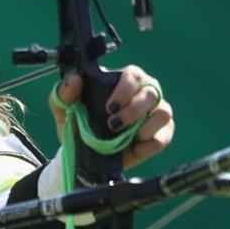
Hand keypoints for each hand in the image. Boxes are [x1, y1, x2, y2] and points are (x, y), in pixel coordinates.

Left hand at [50, 64, 173, 169]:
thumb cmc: (79, 123)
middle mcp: (144, 94)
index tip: (109, 107)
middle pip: (152, 92)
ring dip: (145, 126)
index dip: (125, 90)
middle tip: (113, 125)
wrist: (84, 153)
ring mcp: (155, 114)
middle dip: (134, 110)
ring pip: (163, 113)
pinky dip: (150, 144)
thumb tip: (74, 79)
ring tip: (125, 137)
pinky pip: (164, 136)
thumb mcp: (64, 108)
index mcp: (124, 81)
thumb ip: (64, 92)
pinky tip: (134, 148)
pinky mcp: (161, 135)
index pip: (134, 75)